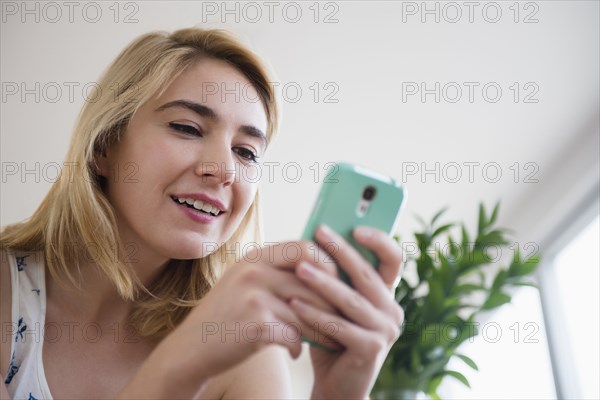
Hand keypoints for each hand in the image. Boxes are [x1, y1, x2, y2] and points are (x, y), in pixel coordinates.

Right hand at [150, 241, 340, 388]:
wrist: (190, 348)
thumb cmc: (226, 317)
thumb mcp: (245, 282)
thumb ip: (276, 272)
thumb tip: (322, 270)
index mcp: (256, 256)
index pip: (306, 247)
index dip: (327, 265)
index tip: (335, 284)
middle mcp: (255, 270)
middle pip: (314, 281)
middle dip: (332, 303)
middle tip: (340, 318)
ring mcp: (254, 296)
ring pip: (308, 311)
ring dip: (321, 329)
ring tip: (326, 340)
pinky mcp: (256, 324)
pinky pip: (294, 335)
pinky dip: (297, 347)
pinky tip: (294, 353)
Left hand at [290, 225, 404, 398]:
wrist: (336, 385)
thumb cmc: (331, 336)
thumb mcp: (335, 303)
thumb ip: (334, 277)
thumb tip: (311, 238)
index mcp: (385, 294)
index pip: (393, 259)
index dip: (379, 240)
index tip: (355, 227)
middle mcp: (392, 310)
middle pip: (367, 274)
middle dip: (341, 251)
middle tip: (318, 232)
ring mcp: (385, 331)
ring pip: (351, 300)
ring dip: (323, 282)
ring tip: (299, 268)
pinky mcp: (372, 350)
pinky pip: (339, 327)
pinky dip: (315, 315)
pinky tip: (294, 305)